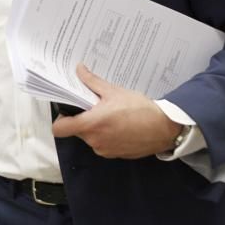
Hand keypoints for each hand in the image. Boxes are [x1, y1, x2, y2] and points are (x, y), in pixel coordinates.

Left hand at [51, 64, 180, 158]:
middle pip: (76, 131)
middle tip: (95, 107)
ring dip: (95, 128)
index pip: (59, 129)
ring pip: (90, 138)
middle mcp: (95, 141)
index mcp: (91, 125)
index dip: (60, 119)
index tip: (68, 110)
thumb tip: (79, 69)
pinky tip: (120, 126)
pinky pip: (103, 145)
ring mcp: (105, 150)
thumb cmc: (140, 109)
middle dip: (83, 119)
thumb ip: (92, 82)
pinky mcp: (115, 155)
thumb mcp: (114, 91)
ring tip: (110, 115)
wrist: (165, 128)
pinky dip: (107, 136)